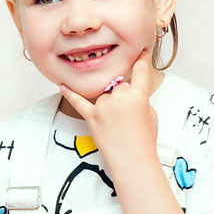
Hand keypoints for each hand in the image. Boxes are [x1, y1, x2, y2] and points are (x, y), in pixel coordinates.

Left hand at [60, 51, 158, 171]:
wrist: (132, 160)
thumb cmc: (145, 139)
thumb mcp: (151, 114)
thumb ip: (139, 98)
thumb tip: (128, 93)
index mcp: (139, 94)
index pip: (140, 71)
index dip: (140, 60)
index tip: (139, 52)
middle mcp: (120, 96)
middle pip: (119, 85)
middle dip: (122, 97)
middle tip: (127, 117)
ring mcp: (104, 106)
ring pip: (104, 96)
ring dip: (109, 106)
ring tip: (116, 125)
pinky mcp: (91, 117)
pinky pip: (79, 102)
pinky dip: (70, 94)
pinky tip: (62, 85)